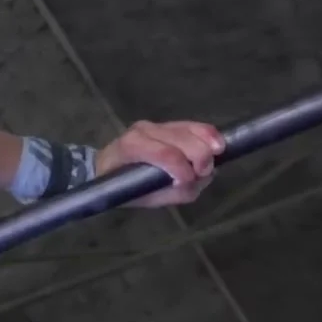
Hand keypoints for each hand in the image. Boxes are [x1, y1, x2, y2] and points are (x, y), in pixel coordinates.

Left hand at [95, 120, 223, 206]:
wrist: (104, 167)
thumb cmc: (121, 186)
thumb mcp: (141, 197)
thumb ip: (169, 193)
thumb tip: (194, 184)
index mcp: (130, 147)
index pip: (165, 153)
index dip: (183, 169)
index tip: (191, 182)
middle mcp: (143, 130)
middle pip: (182, 139)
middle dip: (199, 157)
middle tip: (204, 173)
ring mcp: (155, 124)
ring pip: (190, 129)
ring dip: (208, 145)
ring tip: (213, 162)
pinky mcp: (166, 124)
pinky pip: (193, 126)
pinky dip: (208, 135)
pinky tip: (218, 147)